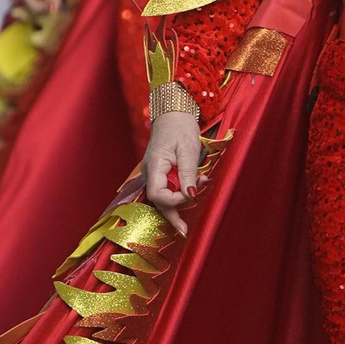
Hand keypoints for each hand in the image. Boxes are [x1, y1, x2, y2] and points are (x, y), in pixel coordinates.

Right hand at [141, 110, 202, 233]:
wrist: (173, 113)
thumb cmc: (180, 127)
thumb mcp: (188, 150)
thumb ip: (188, 173)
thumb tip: (190, 195)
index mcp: (154, 166)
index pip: (158, 194)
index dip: (175, 200)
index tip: (192, 192)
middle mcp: (151, 173)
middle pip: (158, 200)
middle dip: (173, 214)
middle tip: (185, 231)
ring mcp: (154, 173)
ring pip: (162, 196)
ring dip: (179, 202)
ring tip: (193, 206)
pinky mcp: (160, 172)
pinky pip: (166, 188)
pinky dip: (179, 193)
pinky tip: (191, 193)